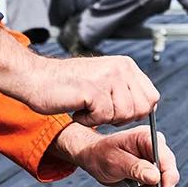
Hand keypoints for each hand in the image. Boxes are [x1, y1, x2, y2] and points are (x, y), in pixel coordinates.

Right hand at [33, 56, 159, 125]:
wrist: (36, 78)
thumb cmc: (67, 85)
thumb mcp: (104, 81)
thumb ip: (126, 91)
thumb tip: (148, 108)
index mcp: (126, 65)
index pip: (152, 97)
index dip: (138, 111)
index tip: (117, 111)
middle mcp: (120, 68)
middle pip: (141, 109)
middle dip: (122, 119)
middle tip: (100, 111)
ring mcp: (108, 77)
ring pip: (123, 115)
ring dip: (102, 119)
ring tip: (86, 107)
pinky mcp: (94, 89)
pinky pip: (103, 117)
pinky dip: (88, 120)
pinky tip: (78, 109)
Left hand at [54, 124, 178, 186]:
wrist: (92, 156)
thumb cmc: (100, 153)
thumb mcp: (115, 161)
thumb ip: (136, 168)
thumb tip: (155, 176)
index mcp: (146, 137)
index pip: (166, 158)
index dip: (167, 177)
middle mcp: (153, 145)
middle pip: (168, 171)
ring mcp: (153, 157)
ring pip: (164, 180)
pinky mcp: (151, 167)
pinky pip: (157, 183)